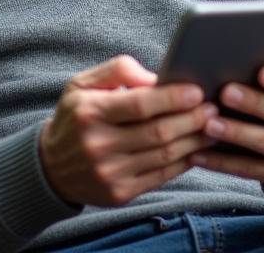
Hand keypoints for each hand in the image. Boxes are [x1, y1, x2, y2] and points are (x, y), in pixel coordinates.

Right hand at [40, 55, 217, 206]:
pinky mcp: (120, 193)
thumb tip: (156, 76)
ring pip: (165, 155)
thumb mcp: (84, 83)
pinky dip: (185, 161)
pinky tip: (197, 148)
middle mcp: (98, 146)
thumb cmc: (76, 117)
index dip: (173, 98)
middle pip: (158, 132)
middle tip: (213, 108)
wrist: (51, 166)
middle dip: (192, 119)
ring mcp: (110, 173)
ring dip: (195, 140)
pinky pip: (162, 176)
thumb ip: (119, 70)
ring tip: (212, 126)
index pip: (140, 105)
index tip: (197, 91)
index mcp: (90, 113)